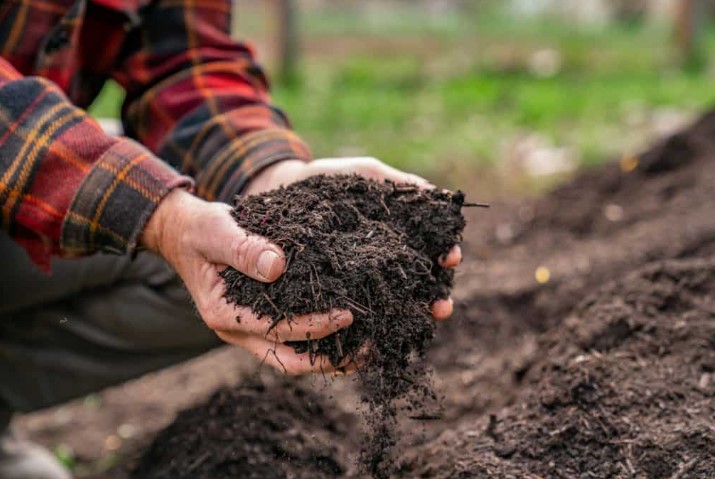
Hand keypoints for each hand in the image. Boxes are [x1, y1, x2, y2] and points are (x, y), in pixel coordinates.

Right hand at [141, 189, 354, 374]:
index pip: (276, 329)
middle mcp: (235, 330)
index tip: (346, 315)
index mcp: (223, 313)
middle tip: (366, 349)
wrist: (185, 234)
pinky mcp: (258, 320)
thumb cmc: (200, 230)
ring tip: (364, 351)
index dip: (313, 326)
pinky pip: (290, 340)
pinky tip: (347, 335)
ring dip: (327, 357)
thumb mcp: (218, 231)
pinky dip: (318, 341)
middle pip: (287, 360)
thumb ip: (244, 248)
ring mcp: (247, 329)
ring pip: (291, 357)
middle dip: (328, 360)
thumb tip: (278, 265)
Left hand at [245, 157, 461, 319]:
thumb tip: (435, 194)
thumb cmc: (328, 181)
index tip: (452, 257)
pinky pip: (357, 319)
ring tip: (420, 324)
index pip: (433, 250)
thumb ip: (397, 183)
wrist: (282, 193)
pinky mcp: (336, 298)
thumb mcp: (363, 175)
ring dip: (411, 319)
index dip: (446, 255)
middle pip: (421, 287)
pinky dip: (371, 331)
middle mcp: (387, 265)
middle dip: (437, 298)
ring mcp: (363, 284)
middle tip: (443, 307)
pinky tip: (378, 340)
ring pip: (394, 308)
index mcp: (399, 236)